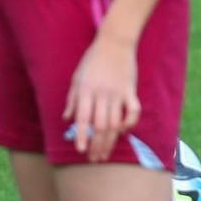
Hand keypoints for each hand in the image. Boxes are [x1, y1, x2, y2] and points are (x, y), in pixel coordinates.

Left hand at [63, 36, 139, 161]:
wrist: (114, 42)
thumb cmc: (92, 60)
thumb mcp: (76, 78)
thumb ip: (72, 100)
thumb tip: (66, 119)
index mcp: (86, 90)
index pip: (83, 118)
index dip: (82, 136)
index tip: (80, 150)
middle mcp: (102, 94)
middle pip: (101, 126)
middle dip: (97, 145)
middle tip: (94, 158)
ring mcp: (118, 93)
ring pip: (116, 123)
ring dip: (110, 141)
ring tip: (104, 154)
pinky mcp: (131, 91)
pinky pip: (133, 112)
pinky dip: (130, 124)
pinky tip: (123, 133)